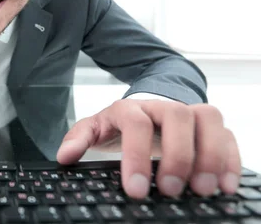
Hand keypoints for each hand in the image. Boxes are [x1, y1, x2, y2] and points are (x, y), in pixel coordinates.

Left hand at [56, 99, 240, 198]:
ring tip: (204, 190)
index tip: (135, 189)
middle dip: (177, 156)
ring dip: (210, 155)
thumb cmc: (122, 123)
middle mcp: (163, 106)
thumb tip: (65, 156)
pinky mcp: (211, 125)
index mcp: (131, 108)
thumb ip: (80, 138)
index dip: (136, 156)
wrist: (147, 105)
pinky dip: (231, 159)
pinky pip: (228, 134)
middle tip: (171, 191)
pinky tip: (227, 185)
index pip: (136, 124)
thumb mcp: (97, 128)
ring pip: (208, 119)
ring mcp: (190, 112)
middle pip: (177, 117)